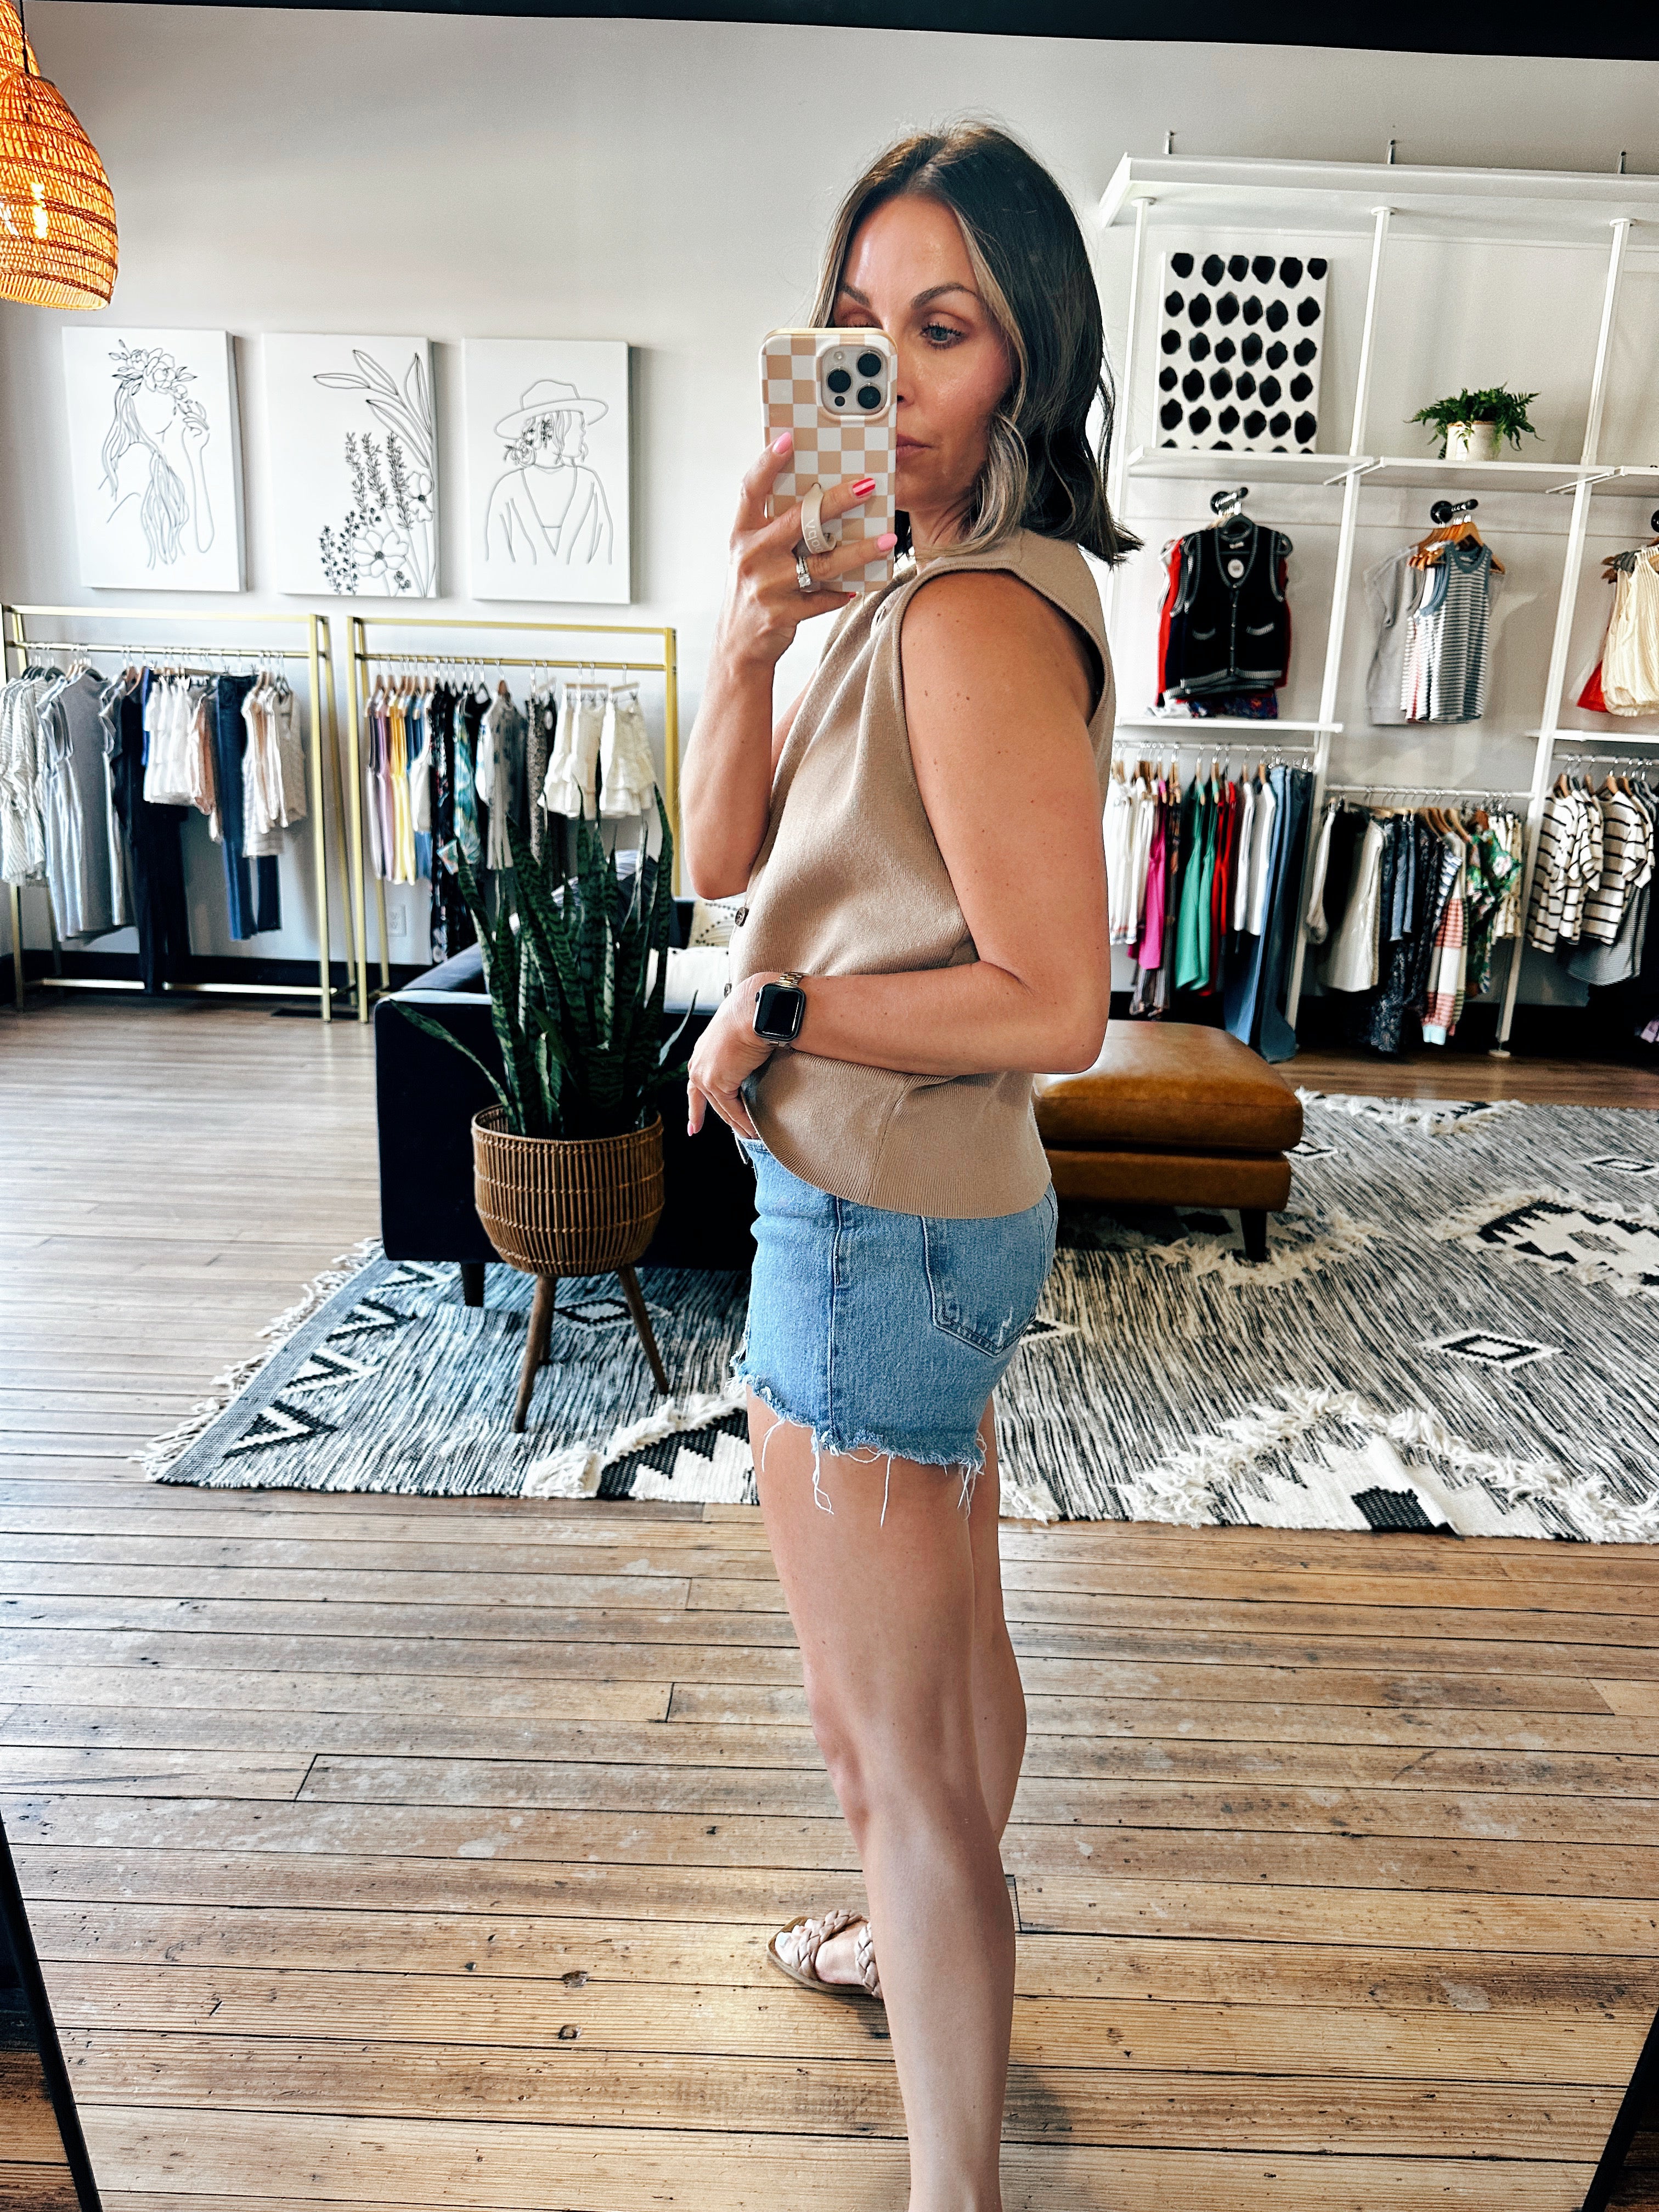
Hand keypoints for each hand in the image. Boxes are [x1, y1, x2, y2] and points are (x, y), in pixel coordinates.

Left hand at [686, 976, 785, 1138]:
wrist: (755, 1010)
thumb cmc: (754, 1013)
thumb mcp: (741, 1031)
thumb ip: (741, 1047)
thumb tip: (757, 1050)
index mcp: (703, 1050)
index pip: (696, 1084)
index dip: (695, 1107)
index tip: (693, 1127)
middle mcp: (698, 1063)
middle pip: (709, 1100)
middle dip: (722, 1120)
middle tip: (737, 1134)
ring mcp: (705, 1075)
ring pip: (722, 1107)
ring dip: (738, 1124)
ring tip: (751, 1136)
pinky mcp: (717, 1083)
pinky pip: (732, 1109)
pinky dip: (743, 1122)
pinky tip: (753, 1131)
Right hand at [715, 434, 897, 671]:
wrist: (738, 645)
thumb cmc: (753, 590)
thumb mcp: (753, 555)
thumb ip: (775, 528)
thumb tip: (819, 499)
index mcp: (741, 534)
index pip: (752, 488)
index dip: (768, 461)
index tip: (790, 437)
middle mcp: (751, 556)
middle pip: (798, 520)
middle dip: (836, 501)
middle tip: (868, 486)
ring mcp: (766, 586)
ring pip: (821, 563)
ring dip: (859, 551)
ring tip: (887, 540)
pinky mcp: (781, 613)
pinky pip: (823, 598)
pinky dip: (844, 592)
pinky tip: (862, 585)